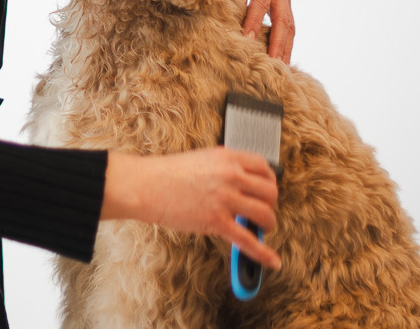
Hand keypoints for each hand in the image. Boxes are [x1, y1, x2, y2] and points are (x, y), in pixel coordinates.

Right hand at [102, 148, 280, 271]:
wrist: (146, 185)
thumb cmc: (168, 173)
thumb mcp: (203, 159)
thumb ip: (225, 168)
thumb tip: (242, 182)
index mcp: (228, 157)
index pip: (264, 168)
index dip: (270, 182)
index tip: (267, 191)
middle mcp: (231, 176)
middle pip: (270, 192)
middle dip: (270, 204)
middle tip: (262, 211)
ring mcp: (225, 199)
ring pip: (265, 214)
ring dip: (268, 225)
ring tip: (260, 229)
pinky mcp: (216, 221)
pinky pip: (248, 240)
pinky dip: (263, 254)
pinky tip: (272, 261)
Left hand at [221, 0, 294, 62]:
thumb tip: (227, 17)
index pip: (261, 2)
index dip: (255, 22)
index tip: (248, 41)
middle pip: (284, 19)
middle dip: (279, 44)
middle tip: (274, 66)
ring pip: (290, 25)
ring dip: (286, 48)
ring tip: (282, 71)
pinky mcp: (285, 2)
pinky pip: (288, 24)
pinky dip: (285, 42)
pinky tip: (281, 59)